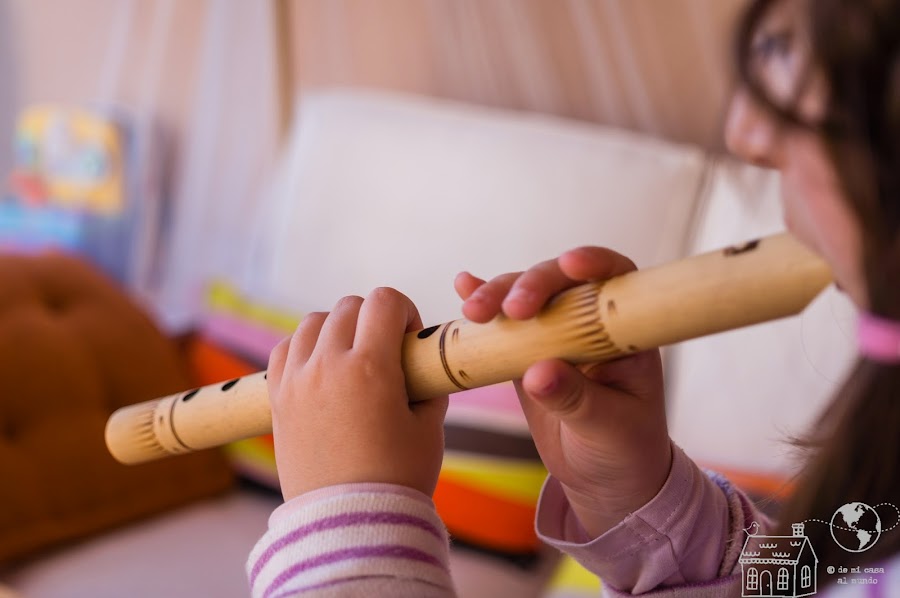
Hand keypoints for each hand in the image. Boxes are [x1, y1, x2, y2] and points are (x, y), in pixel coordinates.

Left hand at [267, 288, 448, 501]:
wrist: (349, 525)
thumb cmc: (397, 479)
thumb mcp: (429, 427)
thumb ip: (426, 384)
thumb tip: (422, 363)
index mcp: (370, 367)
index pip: (384, 300)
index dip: (405, 310)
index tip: (410, 337)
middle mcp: (328, 365)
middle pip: (349, 306)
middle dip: (374, 319)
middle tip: (386, 351)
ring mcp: (297, 380)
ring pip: (313, 321)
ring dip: (337, 329)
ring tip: (352, 359)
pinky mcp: (278, 398)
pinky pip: (286, 348)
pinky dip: (305, 348)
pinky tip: (322, 369)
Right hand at [455, 248, 671, 537]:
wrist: (604, 475)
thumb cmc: (624, 448)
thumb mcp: (608, 428)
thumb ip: (576, 399)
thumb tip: (537, 373)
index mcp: (625, 333)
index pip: (615, 279)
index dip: (594, 263)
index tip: (569, 266)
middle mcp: (590, 322)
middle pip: (559, 281)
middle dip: (531, 285)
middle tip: (510, 311)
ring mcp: (555, 332)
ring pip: (524, 295)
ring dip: (497, 295)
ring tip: (473, 313)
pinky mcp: (526, 349)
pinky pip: (502, 321)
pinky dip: (483, 301)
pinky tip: (463, 287)